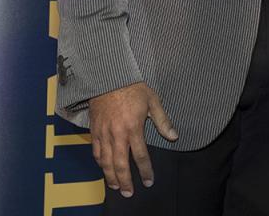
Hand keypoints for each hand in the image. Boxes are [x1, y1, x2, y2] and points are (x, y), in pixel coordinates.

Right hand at [89, 82, 177, 196]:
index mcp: (133, 128)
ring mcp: (103, 133)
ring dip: (110, 176)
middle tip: (129, 193)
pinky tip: (104, 168)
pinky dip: (99, 162)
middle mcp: (117, 134)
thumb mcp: (153, 101)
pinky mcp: (94, 130)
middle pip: (120, 164)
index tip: (149, 181)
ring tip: (116, 186)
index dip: (145, 171)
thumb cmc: (133, 87)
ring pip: (105, 161)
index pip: (140, 156)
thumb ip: (163, 121)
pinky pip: (95, 151)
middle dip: (125, 180)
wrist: (108, 76)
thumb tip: (174, 137)